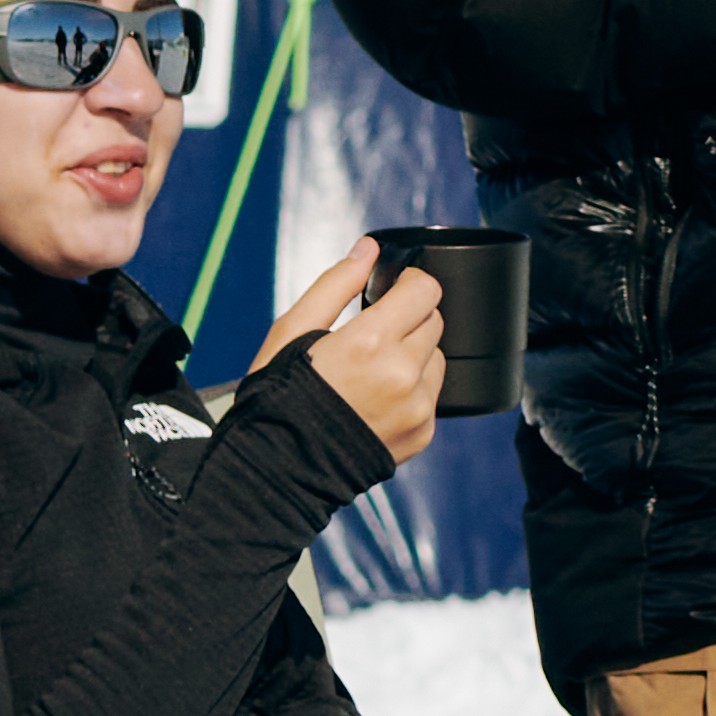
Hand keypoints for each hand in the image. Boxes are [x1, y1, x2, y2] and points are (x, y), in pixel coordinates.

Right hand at [265, 235, 440, 459]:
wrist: (279, 467)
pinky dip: (413, 390)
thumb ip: (335, 283)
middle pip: (434, 321)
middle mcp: (402, 375)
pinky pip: (433, 395)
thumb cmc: (277, 397)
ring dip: (414, 354)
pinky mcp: (423, 432)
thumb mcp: (292, 330)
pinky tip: (375, 399)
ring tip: (370, 372)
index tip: (394, 288)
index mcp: (369, 343)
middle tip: (371, 334)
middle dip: (408, 318)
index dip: (409, 283)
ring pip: (437, 357)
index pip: (425, 290)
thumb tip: (367, 249)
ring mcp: (417, 407)